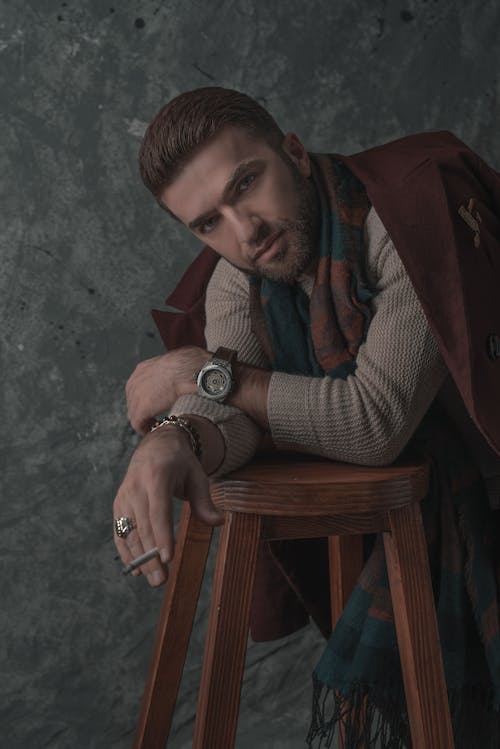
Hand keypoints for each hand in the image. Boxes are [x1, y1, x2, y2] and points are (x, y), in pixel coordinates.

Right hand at [113, 425, 223, 586]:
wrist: (155, 444)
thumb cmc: (180, 462)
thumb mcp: (197, 475)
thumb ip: (205, 501)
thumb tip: (218, 522)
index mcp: (157, 476)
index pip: (158, 510)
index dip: (162, 535)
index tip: (168, 558)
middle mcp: (136, 486)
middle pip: (143, 526)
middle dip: (151, 555)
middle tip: (161, 580)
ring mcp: (124, 496)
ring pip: (129, 532)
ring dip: (140, 558)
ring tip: (154, 579)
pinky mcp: (118, 504)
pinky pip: (120, 532)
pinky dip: (126, 552)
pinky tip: (136, 569)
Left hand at [126, 346, 208, 433]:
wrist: (189, 369)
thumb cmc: (190, 365)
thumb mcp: (177, 365)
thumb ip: (173, 374)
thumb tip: (186, 380)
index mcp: (143, 369)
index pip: (138, 388)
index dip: (146, 399)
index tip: (156, 406)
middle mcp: (135, 381)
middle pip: (133, 401)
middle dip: (143, 410)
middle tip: (155, 418)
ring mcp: (135, 395)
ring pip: (134, 413)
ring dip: (145, 420)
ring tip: (157, 425)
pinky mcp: (141, 409)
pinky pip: (138, 423)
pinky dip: (145, 428)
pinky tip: (155, 429)